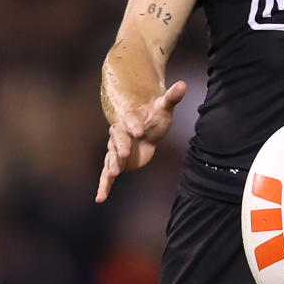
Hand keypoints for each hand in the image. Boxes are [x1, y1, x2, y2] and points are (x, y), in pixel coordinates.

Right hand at [95, 80, 186, 202]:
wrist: (144, 129)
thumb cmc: (154, 117)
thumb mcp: (164, 108)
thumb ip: (171, 97)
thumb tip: (183, 84)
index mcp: (129, 119)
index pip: (130, 121)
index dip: (133, 125)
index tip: (139, 131)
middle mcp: (118, 133)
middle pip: (117, 139)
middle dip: (121, 147)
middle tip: (125, 154)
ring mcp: (116, 149)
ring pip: (111, 157)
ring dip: (111, 165)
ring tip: (113, 174)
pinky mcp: (116, 162)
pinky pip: (107, 175)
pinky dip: (104, 186)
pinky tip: (99, 198)